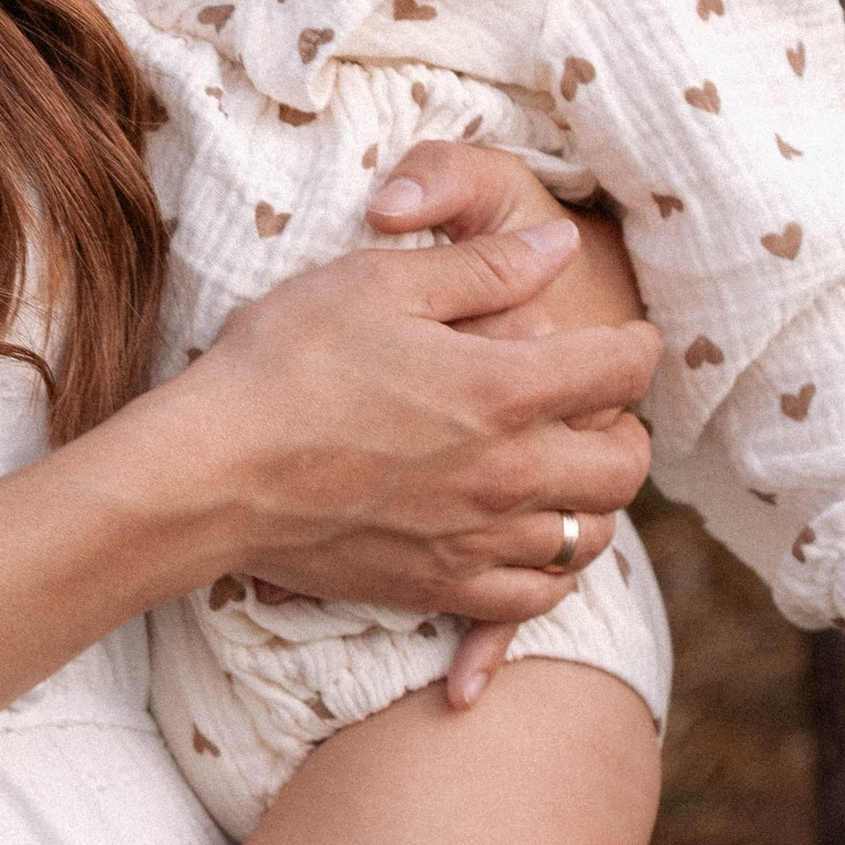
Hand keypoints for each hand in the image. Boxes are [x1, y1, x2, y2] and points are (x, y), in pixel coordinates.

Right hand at [191, 220, 658, 627]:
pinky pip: (535, 597)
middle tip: (599, 411)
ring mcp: (475, 539)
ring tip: (565, 476)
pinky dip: (549, 573)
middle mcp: (507, 473)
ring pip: (586, 537)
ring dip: (590, 503)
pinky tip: (527, 544)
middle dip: (626, 431)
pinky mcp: (438, 587)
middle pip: (625, 466)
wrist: (209, 475)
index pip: (620, 370)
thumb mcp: (377, 283)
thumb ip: (483, 266)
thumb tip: (561, 246)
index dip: (635, 345)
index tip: (626, 337)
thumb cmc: (283, 363)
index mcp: (502, 389)